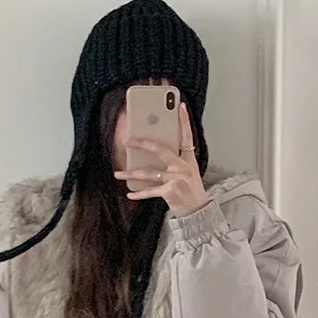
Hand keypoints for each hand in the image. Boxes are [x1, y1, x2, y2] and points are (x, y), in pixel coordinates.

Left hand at [119, 100, 207, 215]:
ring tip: (118, 173)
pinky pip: (150, 191)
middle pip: (160, 149)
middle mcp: (183, 166)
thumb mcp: (189, 171)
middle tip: (127, 141)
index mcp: (188, 159)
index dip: (184, 120)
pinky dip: (139, 193)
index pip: (187, 135)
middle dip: (142, 144)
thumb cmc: (191, 190)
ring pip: (148, 172)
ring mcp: (176, 178)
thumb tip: (154, 150)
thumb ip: (176, 160)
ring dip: (131, 173)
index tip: (180, 105)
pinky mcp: (170, 191)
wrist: (199, 212)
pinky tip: (129, 193)